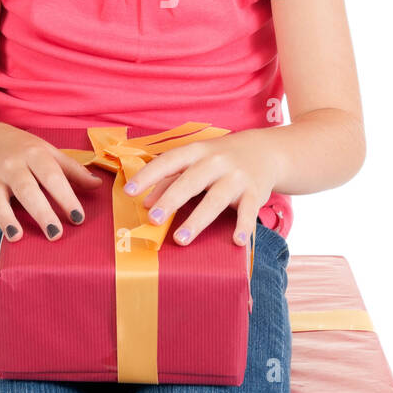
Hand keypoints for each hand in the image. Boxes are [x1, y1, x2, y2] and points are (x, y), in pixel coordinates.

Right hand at [0, 122, 103, 252]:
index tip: (78, 217)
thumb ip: (72, 170)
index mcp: (33, 154)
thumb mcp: (48, 153)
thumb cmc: (23, 150)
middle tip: (55, 233)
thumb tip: (98, 185)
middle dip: (40, 211)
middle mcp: (10, 166)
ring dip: (5, 219)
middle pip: (26, 189)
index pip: (51, 176)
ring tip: (17, 238)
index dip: (65, 196)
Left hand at [122, 129, 275, 248]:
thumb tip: (146, 202)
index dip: (148, 176)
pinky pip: (249, 211)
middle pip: (190, 181)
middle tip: (153, 220)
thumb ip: (169, 179)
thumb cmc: (219, 158)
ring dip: (197, 220)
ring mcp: (236, 177)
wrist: (264, 150)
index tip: (128, 192)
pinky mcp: (254, 192)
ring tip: (180, 239)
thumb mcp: (194, 161)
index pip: (168, 161)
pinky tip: (237, 241)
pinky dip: (244, 226)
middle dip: (171, 200)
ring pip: (215, 199)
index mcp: (196, 151)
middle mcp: (216, 161)